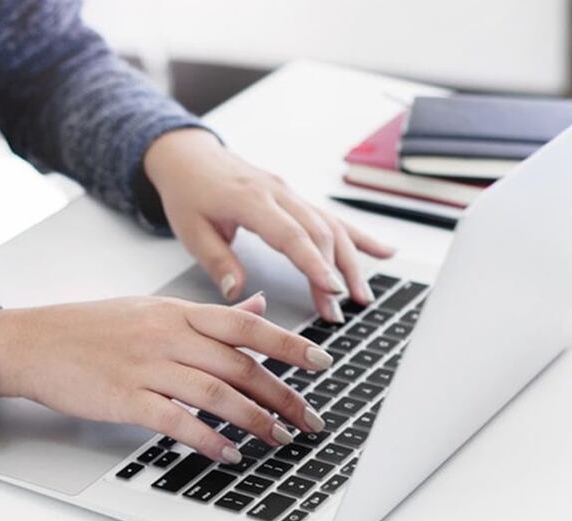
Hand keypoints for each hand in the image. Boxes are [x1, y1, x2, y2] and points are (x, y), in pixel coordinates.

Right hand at [0, 293, 330, 462]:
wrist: (33, 342)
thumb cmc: (88, 328)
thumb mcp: (150, 310)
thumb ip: (205, 315)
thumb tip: (255, 310)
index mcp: (176, 312)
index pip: (245, 326)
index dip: (289, 345)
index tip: (321, 363)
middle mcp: (167, 336)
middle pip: (240, 365)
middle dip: (283, 395)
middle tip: (310, 418)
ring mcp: (146, 367)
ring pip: (216, 393)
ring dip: (255, 420)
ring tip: (279, 440)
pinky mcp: (125, 398)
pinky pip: (177, 421)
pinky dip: (208, 439)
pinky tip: (229, 453)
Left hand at [144, 128, 395, 321]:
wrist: (190, 157)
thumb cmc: (187, 193)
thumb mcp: (191, 231)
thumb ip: (217, 261)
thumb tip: (237, 293)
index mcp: (250, 199)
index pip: (290, 234)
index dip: (313, 263)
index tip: (331, 290)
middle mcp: (277, 193)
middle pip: (318, 233)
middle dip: (333, 273)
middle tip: (339, 311)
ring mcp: (290, 194)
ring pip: (331, 225)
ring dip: (351, 261)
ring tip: (363, 296)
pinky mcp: (295, 198)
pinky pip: (331, 217)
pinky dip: (358, 236)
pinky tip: (384, 252)